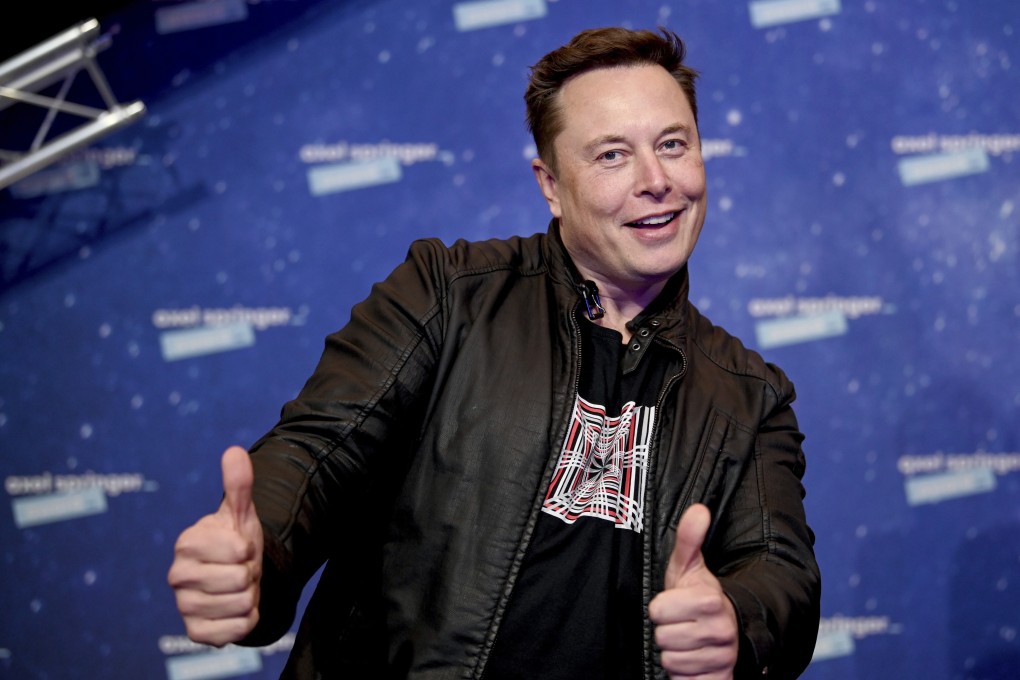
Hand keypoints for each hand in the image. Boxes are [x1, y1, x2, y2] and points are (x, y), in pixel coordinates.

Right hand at [167, 446, 263, 645]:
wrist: (233, 577)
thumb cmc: (234, 541)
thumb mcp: (240, 513)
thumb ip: (238, 484)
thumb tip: (234, 451)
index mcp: (187, 543)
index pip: (239, 550)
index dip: (249, 549)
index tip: (239, 548)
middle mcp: (178, 576)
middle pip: (242, 579)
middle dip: (250, 573)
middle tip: (240, 569)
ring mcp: (184, 606)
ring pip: (243, 603)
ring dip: (250, 596)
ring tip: (237, 586)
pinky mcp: (196, 632)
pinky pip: (239, 629)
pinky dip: (247, 619)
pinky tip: (234, 608)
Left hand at [648, 503, 737, 679]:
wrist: (728, 631)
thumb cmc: (699, 598)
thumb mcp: (690, 567)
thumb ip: (689, 538)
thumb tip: (698, 509)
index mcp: (711, 600)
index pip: (658, 611)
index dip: (660, 608)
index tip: (674, 604)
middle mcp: (721, 631)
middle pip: (662, 638)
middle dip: (667, 631)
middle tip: (680, 623)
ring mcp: (722, 659)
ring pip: (671, 662)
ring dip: (674, 653)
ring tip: (686, 641)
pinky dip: (684, 675)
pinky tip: (692, 661)